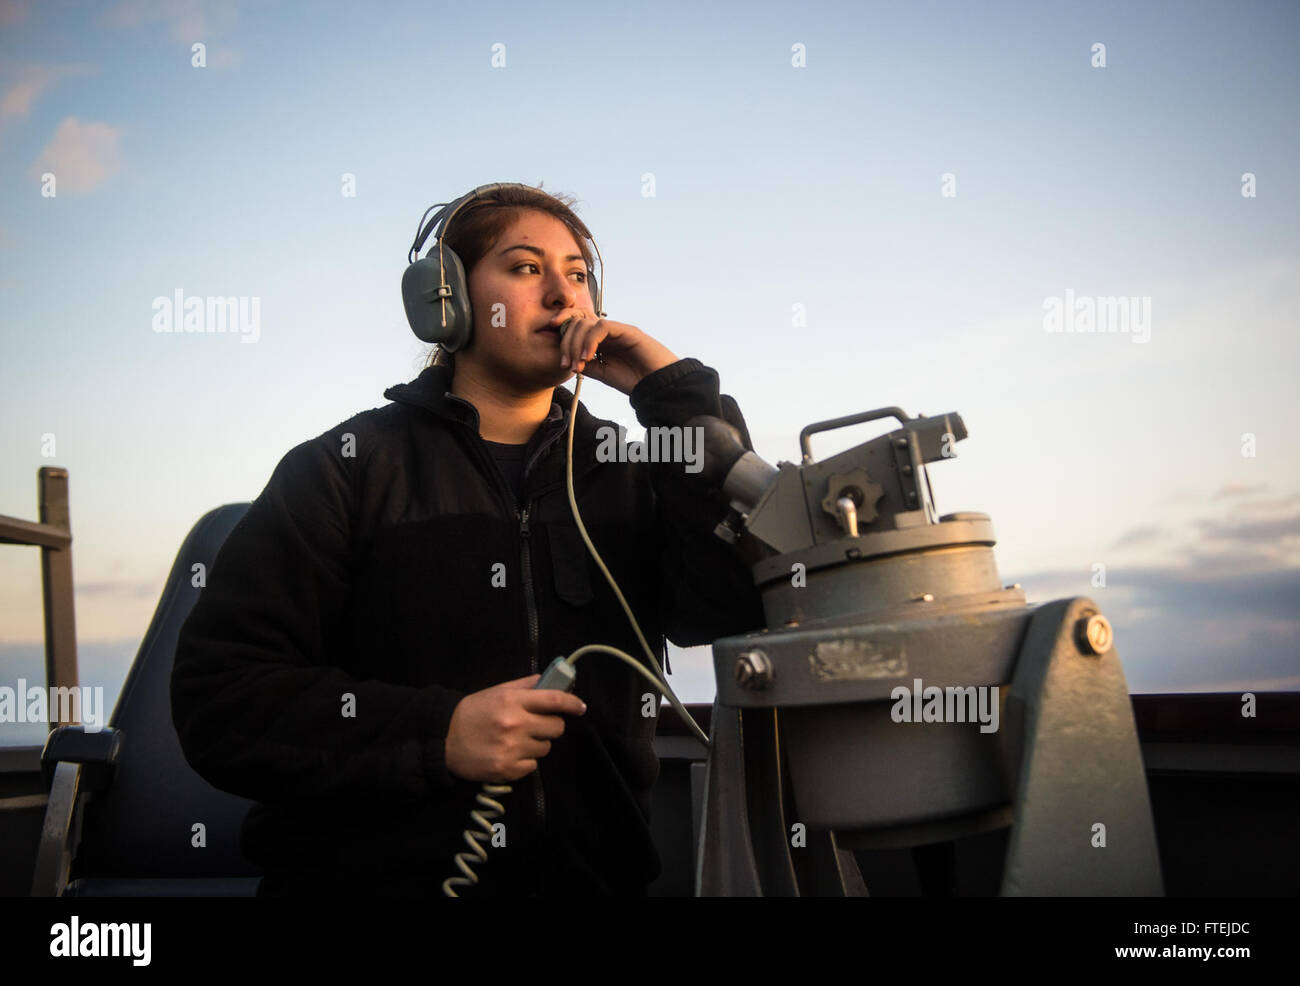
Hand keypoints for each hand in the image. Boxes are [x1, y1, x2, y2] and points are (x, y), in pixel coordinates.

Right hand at [444, 673, 586, 783]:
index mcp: (512, 701)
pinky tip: (510, 753)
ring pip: (546, 748)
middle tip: (538, 724)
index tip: (580, 707)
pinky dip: (526, 760)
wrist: (444, 739)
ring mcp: (512, 749)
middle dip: (551, 725)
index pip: (554, 701)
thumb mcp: (497, 692)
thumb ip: (525, 685)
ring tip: (518, 740)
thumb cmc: (472, 712)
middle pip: (556, 727)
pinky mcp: (507, 770)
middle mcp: (515, 725)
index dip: (572, 703)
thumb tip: (551, 681)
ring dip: (537, 743)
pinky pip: (533, 766)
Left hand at [549, 309, 678, 395]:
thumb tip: (568, 357)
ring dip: (576, 344)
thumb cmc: (634, 380)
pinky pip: (602, 327)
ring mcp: (617, 329)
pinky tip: (588, 358)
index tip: (553, 345)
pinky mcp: (627, 330)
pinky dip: (590, 341)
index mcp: (602, 339)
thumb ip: (587, 363)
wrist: (657, 385)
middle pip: (578, 321)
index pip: (577, 323)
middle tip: (565, 364)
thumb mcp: (603, 373)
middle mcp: (608, 331)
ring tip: (577, 365)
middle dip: (566, 341)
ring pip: (587, 323)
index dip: (563, 328)